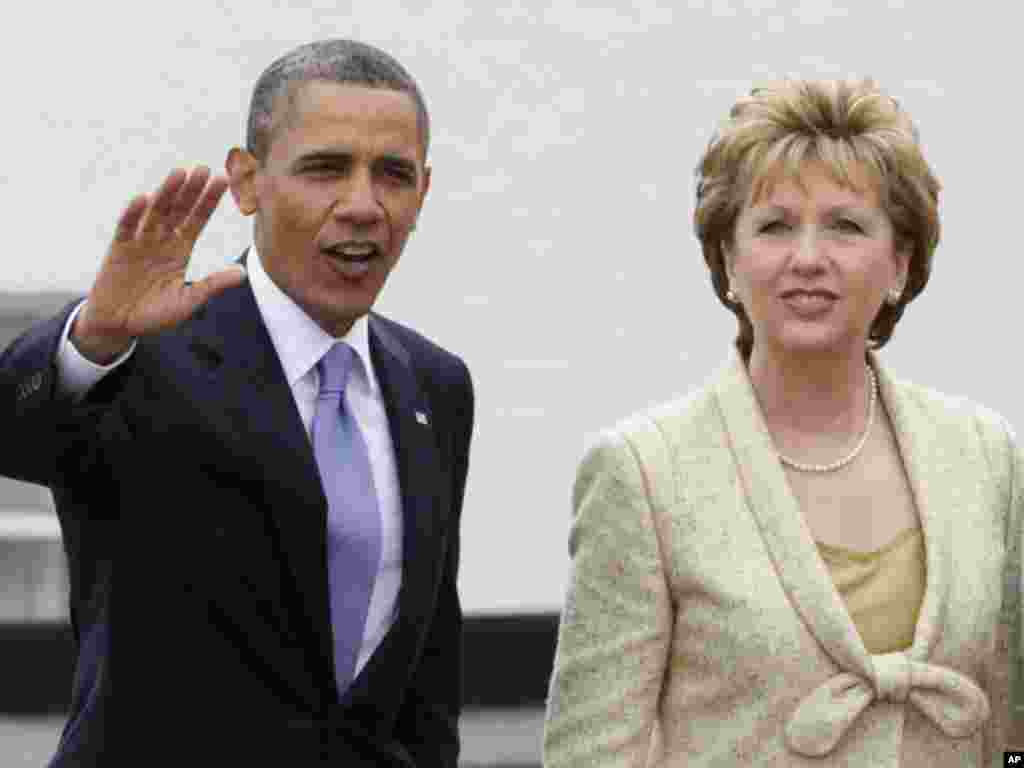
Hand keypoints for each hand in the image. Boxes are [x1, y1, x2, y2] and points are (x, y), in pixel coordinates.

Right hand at [73, 167, 246, 362]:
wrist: (119, 325)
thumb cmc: (155, 314)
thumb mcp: (188, 301)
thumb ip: (211, 285)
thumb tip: (241, 273)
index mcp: (180, 249)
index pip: (197, 220)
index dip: (208, 201)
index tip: (223, 181)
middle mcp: (161, 240)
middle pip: (178, 210)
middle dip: (191, 190)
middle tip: (204, 169)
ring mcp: (140, 242)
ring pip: (155, 212)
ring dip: (167, 193)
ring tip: (180, 173)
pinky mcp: (119, 249)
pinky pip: (127, 228)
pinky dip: (134, 214)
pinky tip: (144, 199)